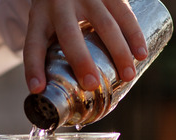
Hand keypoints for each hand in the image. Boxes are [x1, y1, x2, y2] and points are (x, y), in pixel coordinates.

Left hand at [23, 0, 147, 92]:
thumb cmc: (58, 8)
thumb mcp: (46, 21)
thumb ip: (51, 50)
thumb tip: (54, 94)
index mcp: (40, 16)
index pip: (33, 44)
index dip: (33, 67)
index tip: (37, 89)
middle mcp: (60, 4)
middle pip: (70, 34)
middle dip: (81, 60)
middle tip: (92, 84)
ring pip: (104, 25)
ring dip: (118, 52)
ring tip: (127, 76)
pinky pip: (124, 13)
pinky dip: (134, 35)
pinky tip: (141, 54)